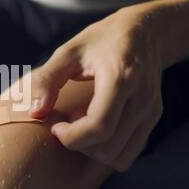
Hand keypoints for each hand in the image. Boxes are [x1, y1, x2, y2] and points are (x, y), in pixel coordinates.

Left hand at [29, 9, 163, 170]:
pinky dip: (107, 151)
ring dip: (92, 150)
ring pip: (119, 156)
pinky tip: (98, 126)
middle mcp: (141, 99)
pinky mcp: (152, 119)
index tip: (55, 126)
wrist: (145, 32)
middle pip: (107, 146)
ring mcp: (150, 111)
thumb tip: (35, 112)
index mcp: (120, 78)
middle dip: (78, 143)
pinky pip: (129, 153)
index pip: (99, 126)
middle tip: (67, 121)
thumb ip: (48, 79)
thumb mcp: (69, 51)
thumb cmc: (102, 39)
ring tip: (82, 122)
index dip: (71, 136)